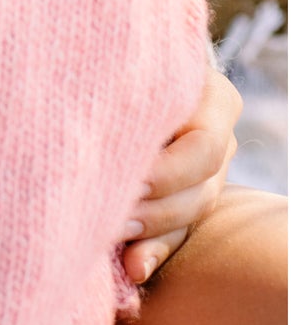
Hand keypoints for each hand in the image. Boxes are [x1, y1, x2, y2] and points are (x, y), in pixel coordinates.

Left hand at [121, 65, 240, 283]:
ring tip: (111, 234)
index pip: (204, 148)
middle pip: (200, 189)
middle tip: (112, 216)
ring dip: (151, 232)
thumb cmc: (115, 55)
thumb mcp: (125, 66)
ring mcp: (209, 171)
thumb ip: (124, 92)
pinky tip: (132, 269)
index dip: (167, 171)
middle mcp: (220, 138)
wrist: (119, 62)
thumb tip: (104, 128)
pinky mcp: (187, 197)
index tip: (128, 179)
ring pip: (190, 214)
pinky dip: (152, 251)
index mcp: (214, 100)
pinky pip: (177, 233)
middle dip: (153, 207)